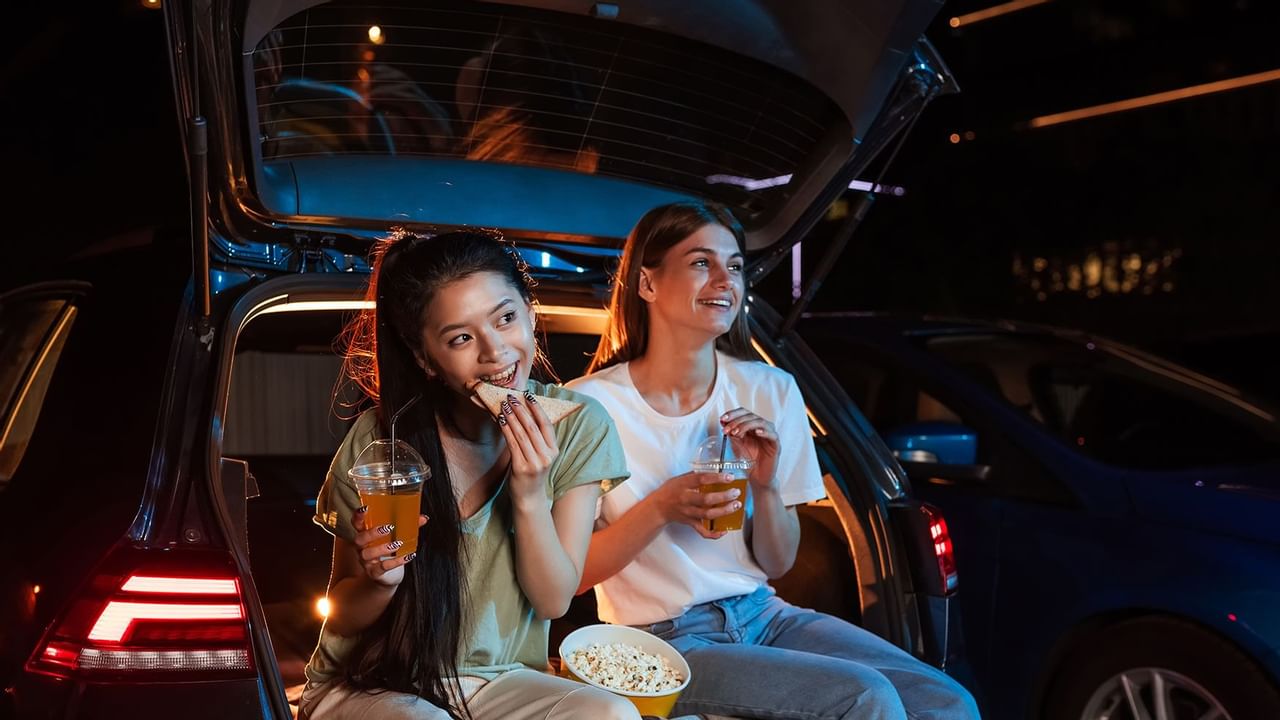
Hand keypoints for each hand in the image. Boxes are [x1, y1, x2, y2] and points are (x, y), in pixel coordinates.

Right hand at [351, 506, 427, 586]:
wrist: (386, 576)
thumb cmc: (388, 552)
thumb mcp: (395, 538)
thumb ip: (407, 526)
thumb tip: (423, 518)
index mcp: (365, 535)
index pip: (356, 524)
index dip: (358, 516)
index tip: (366, 508)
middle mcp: (362, 548)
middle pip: (360, 539)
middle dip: (372, 532)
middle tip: (389, 527)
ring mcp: (366, 561)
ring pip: (368, 554)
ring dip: (383, 548)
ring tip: (398, 543)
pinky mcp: (374, 572)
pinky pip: (382, 567)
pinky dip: (395, 562)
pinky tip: (407, 556)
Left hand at [498, 391, 558, 506]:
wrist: (529, 498)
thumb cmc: (532, 474)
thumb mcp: (540, 456)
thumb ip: (537, 439)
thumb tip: (523, 413)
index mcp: (554, 451)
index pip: (547, 425)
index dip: (537, 409)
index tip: (529, 396)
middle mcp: (547, 456)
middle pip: (533, 427)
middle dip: (521, 409)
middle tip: (511, 397)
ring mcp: (535, 463)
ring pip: (522, 434)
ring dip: (512, 417)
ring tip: (504, 405)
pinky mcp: (522, 468)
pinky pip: (513, 444)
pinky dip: (506, 430)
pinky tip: (501, 420)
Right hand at [649, 471, 743, 538]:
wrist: (658, 507)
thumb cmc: (670, 491)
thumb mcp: (679, 478)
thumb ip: (695, 476)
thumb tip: (714, 473)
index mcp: (684, 485)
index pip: (702, 479)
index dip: (717, 478)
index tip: (729, 477)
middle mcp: (686, 499)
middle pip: (707, 499)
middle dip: (724, 496)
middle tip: (736, 493)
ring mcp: (688, 512)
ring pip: (708, 514)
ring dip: (724, 511)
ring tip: (735, 505)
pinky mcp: (690, 523)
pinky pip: (702, 531)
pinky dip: (714, 533)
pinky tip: (724, 530)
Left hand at [720, 407, 779, 490]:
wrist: (757, 478)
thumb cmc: (749, 461)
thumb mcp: (736, 445)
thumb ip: (731, 434)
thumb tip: (723, 422)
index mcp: (752, 426)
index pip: (744, 413)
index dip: (733, 414)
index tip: (722, 419)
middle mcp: (762, 428)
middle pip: (751, 416)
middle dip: (737, 421)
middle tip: (727, 429)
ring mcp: (770, 435)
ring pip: (760, 422)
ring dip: (747, 425)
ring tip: (737, 432)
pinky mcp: (776, 445)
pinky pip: (772, 435)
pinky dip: (764, 432)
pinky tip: (756, 432)